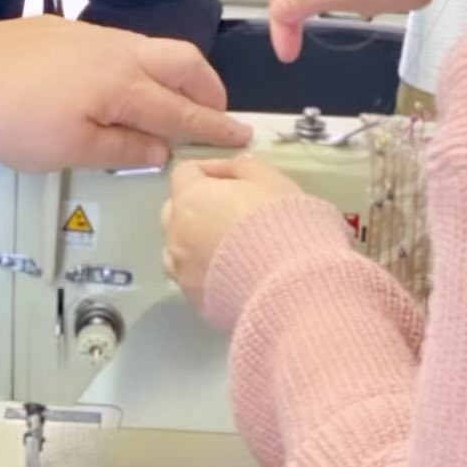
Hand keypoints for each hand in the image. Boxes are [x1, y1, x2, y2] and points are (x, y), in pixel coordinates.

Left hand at [0, 16, 250, 171]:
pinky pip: (120, 44)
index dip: (215, 126)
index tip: (239, 134)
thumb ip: (123, 147)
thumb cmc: (7, 117)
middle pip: (182, 63)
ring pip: (152, 49)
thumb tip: (158, 148)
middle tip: (216, 113)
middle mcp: (115, 51)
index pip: (183, 110)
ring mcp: (90, 36)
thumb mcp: (71, 151)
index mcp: (123, 85)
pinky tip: (123, 85)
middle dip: (208, 88)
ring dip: (175, 74)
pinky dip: (139, 65)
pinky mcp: (65, 32)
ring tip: (174, 101)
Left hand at [162, 155, 304, 308]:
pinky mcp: (195, 300)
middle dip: (198, 204)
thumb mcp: (271, 179)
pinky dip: (206, 270)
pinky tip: (233, 272)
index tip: (235, 176)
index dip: (210, 169)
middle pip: (176, 210)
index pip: (186, 172)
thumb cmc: (280, 223)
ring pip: (179, 247)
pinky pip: (193, 277)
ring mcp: (183, 270)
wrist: (290, 285)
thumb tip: (234, 167)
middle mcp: (176, 234)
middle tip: (231, 208)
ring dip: (196, 240)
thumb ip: (245, 167)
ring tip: (229, 246)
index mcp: (190, 198)